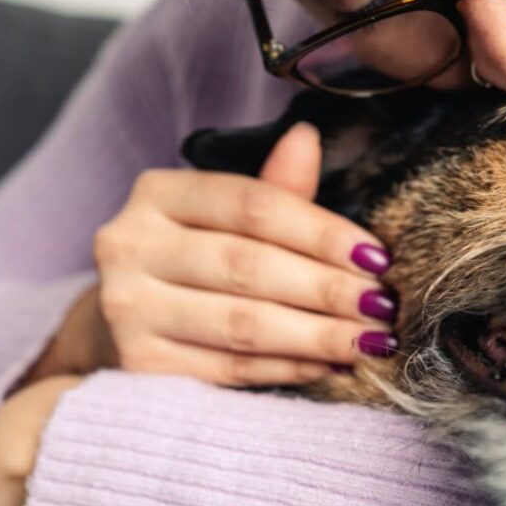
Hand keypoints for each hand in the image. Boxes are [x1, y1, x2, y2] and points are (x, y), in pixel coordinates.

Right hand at [25, 122, 397, 386]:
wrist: (122, 322)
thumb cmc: (192, 260)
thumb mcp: (224, 217)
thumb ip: (271, 188)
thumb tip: (308, 137)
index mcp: (157, 193)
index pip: (253, 205)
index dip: (321, 232)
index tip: (377, 257)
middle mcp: (129, 243)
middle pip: (249, 266)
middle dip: (328, 289)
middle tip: (382, 306)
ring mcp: (127, 307)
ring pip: (243, 324)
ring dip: (318, 335)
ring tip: (371, 339)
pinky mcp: (138, 364)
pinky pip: (230, 368)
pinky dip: (289, 368)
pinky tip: (330, 365)